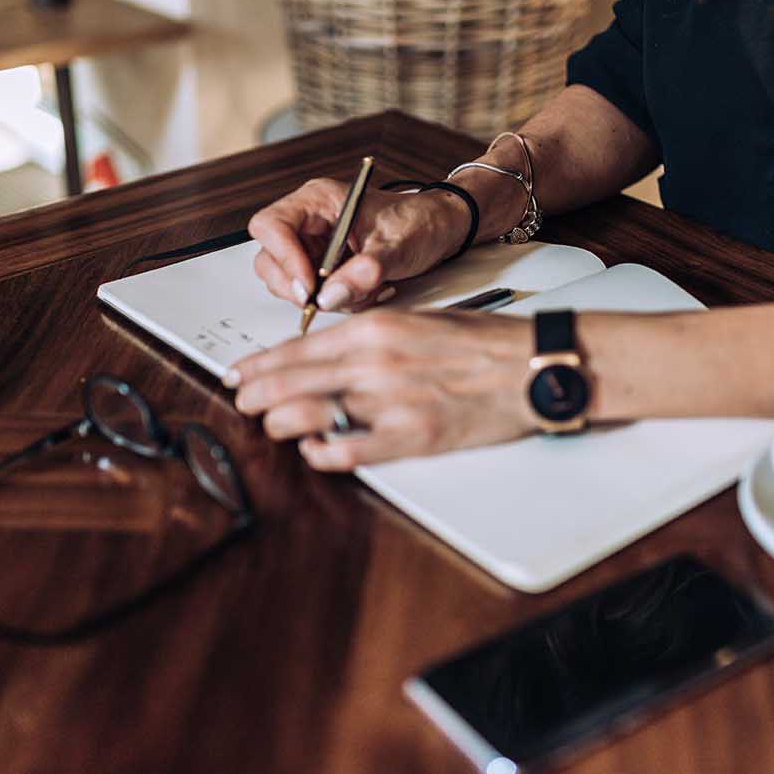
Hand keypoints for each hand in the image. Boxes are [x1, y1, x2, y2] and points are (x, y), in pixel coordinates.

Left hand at [230, 310, 535, 469]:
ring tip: (278, 427)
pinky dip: (323, 453)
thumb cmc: (484, 341)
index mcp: (375, 328)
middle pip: (289, 383)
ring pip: (306, 417)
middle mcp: (373, 362)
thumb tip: (329, 356)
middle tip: (244, 404)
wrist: (532, 364)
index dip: (259, 366)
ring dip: (282, 424)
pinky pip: (347, 452)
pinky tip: (317, 450)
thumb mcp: (418, 320)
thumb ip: (370, 338)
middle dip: (256, 396)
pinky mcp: (411, 437)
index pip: (296, 349)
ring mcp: (389, 402)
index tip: (241, 375)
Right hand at [248, 178, 470, 312]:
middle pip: (270, 257)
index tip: (308, 285)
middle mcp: (309, 221)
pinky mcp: (322, 267)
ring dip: (319, 297)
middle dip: (296, 285)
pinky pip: (311, 293)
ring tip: (358, 292)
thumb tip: (331, 295)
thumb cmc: (420, 222)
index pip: (271, 225)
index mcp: (318, 200)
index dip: (283, 257)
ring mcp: (313, 246)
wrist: (439, 230)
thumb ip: (366, 271)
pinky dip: (333, 301)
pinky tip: (362, 293)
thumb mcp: (398, 247)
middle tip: (325, 300)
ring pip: (287, 280)